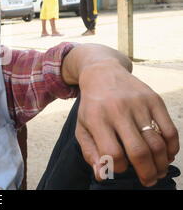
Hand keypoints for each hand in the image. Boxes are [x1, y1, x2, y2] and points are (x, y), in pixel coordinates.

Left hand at [76, 60, 178, 186]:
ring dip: (161, 163)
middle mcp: (118, 110)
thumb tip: (102, 175)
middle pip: (138, 150)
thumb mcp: (82, 126)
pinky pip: (169, 129)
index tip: (120, 168)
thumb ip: (90, 152)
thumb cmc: (92, 105)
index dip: (119, 167)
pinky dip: (172, 147)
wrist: (102, 73)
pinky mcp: (154, 99)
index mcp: (97, 118)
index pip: (112, 153)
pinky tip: (167, 155)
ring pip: (157, 142)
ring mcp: (138, 104)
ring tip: (158, 171)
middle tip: (148, 180)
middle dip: (146, 172)